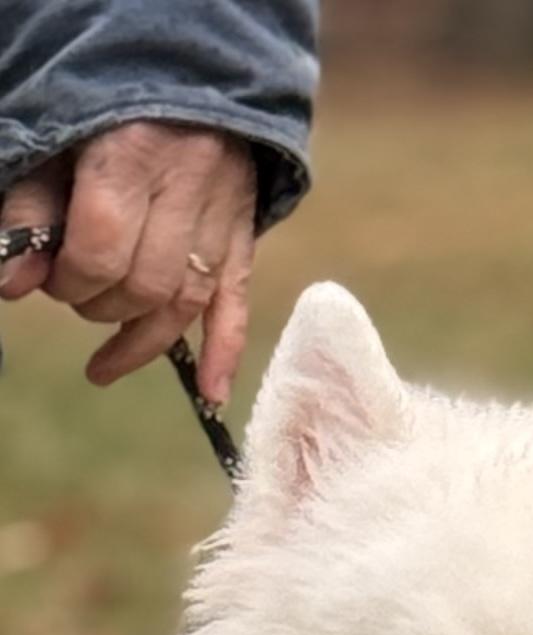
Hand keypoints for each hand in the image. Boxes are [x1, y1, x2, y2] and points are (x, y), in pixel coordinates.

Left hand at [0, 124, 259, 403]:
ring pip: (185, 301)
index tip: (51, 280)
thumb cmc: (109, 106)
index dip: (71, 278)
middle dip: (102, 305)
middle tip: (77, 298)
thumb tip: (13, 282)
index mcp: (134, 153)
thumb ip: (32, 206)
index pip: (102, 244)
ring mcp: (222, 218)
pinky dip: (224, 354)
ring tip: (107, 359)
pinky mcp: (243, 238)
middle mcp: (187, 188)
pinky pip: (236, 306)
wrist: (190, 75)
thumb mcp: (60, 140)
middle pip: (146, 281)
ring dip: (143, 339)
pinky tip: (211, 396)